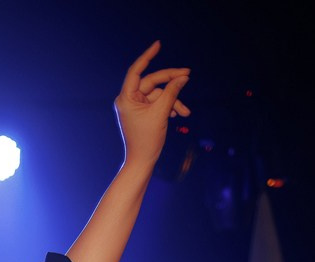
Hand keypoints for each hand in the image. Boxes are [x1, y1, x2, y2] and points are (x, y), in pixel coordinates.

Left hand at [114, 41, 190, 168]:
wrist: (142, 163)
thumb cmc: (147, 141)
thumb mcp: (161, 114)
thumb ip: (172, 93)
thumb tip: (183, 77)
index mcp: (126, 97)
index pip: (137, 70)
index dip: (148, 56)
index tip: (158, 45)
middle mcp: (129, 99)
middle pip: (152, 82)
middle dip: (171, 83)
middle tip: (188, 76)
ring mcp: (136, 106)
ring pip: (159, 95)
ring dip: (173, 101)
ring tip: (185, 112)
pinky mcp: (143, 113)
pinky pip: (158, 103)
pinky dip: (168, 107)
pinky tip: (178, 115)